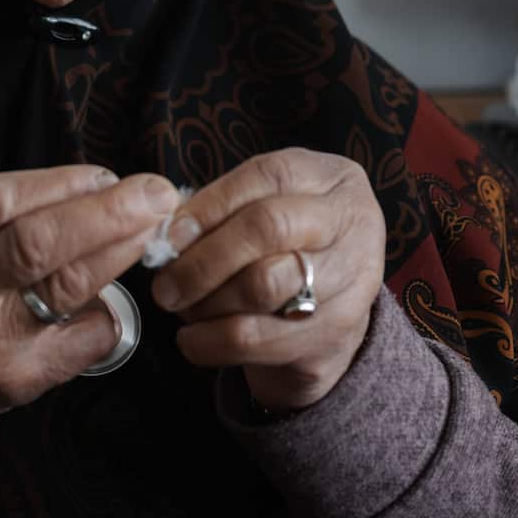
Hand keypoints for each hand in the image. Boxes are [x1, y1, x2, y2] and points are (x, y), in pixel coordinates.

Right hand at [0, 166, 179, 432]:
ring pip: (65, 286)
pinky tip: (119, 286)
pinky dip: (109, 307)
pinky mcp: (15, 380)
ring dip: (119, 250)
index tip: (104, 174)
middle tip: (156, 193)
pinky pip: (82, 335)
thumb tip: (96, 186)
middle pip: (37, 243)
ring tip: (150, 225)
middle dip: (107, 213)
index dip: (60, 183)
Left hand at [150, 149, 384, 413]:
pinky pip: (260, 338)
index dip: (209, 206)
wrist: (331, 314)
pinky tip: (192, 340)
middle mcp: (352, 221)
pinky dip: (212, 341)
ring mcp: (352, 278)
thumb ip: (220, 211)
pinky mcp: (337, 332)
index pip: (266, 176)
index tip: (168, 236)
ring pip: (264, 285)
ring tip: (181, 308)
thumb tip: (167, 234)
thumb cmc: (284, 248)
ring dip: (207, 301)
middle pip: (268, 228)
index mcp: (331, 178)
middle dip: (204, 258)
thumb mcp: (264, 209)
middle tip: (164, 285)